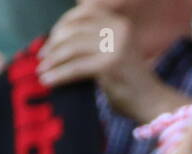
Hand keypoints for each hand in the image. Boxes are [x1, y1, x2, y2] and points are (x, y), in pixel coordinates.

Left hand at [38, 2, 167, 121]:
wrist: (150, 103)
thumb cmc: (128, 82)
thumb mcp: (112, 52)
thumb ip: (92, 41)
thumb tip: (57, 39)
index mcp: (118, 23)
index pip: (83, 13)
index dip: (62, 24)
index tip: (50, 40)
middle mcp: (118, 30)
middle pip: (74, 29)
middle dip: (54, 43)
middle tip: (41, 57)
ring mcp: (114, 47)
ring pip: (72, 48)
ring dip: (52, 60)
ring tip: (41, 71)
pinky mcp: (109, 66)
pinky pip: (75, 67)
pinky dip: (58, 74)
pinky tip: (47, 81)